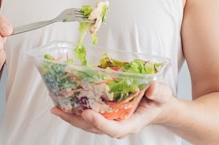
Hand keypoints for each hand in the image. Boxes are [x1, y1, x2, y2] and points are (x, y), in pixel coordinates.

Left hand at [51, 82, 173, 138]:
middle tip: (60, 111)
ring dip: (71, 117)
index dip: (99, 123)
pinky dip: (75, 111)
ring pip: (88, 124)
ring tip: (56, 108)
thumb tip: (151, 89)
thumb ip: (158, 92)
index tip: (87, 113)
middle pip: (94, 128)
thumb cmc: (159, 101)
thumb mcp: (163, 94)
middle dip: (76, 121)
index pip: (113, 129)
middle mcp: (118, 125)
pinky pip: (88, 116)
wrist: (157, 106)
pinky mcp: (105, 115)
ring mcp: (110, 122)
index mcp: (131, 123)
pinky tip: (63, 104)